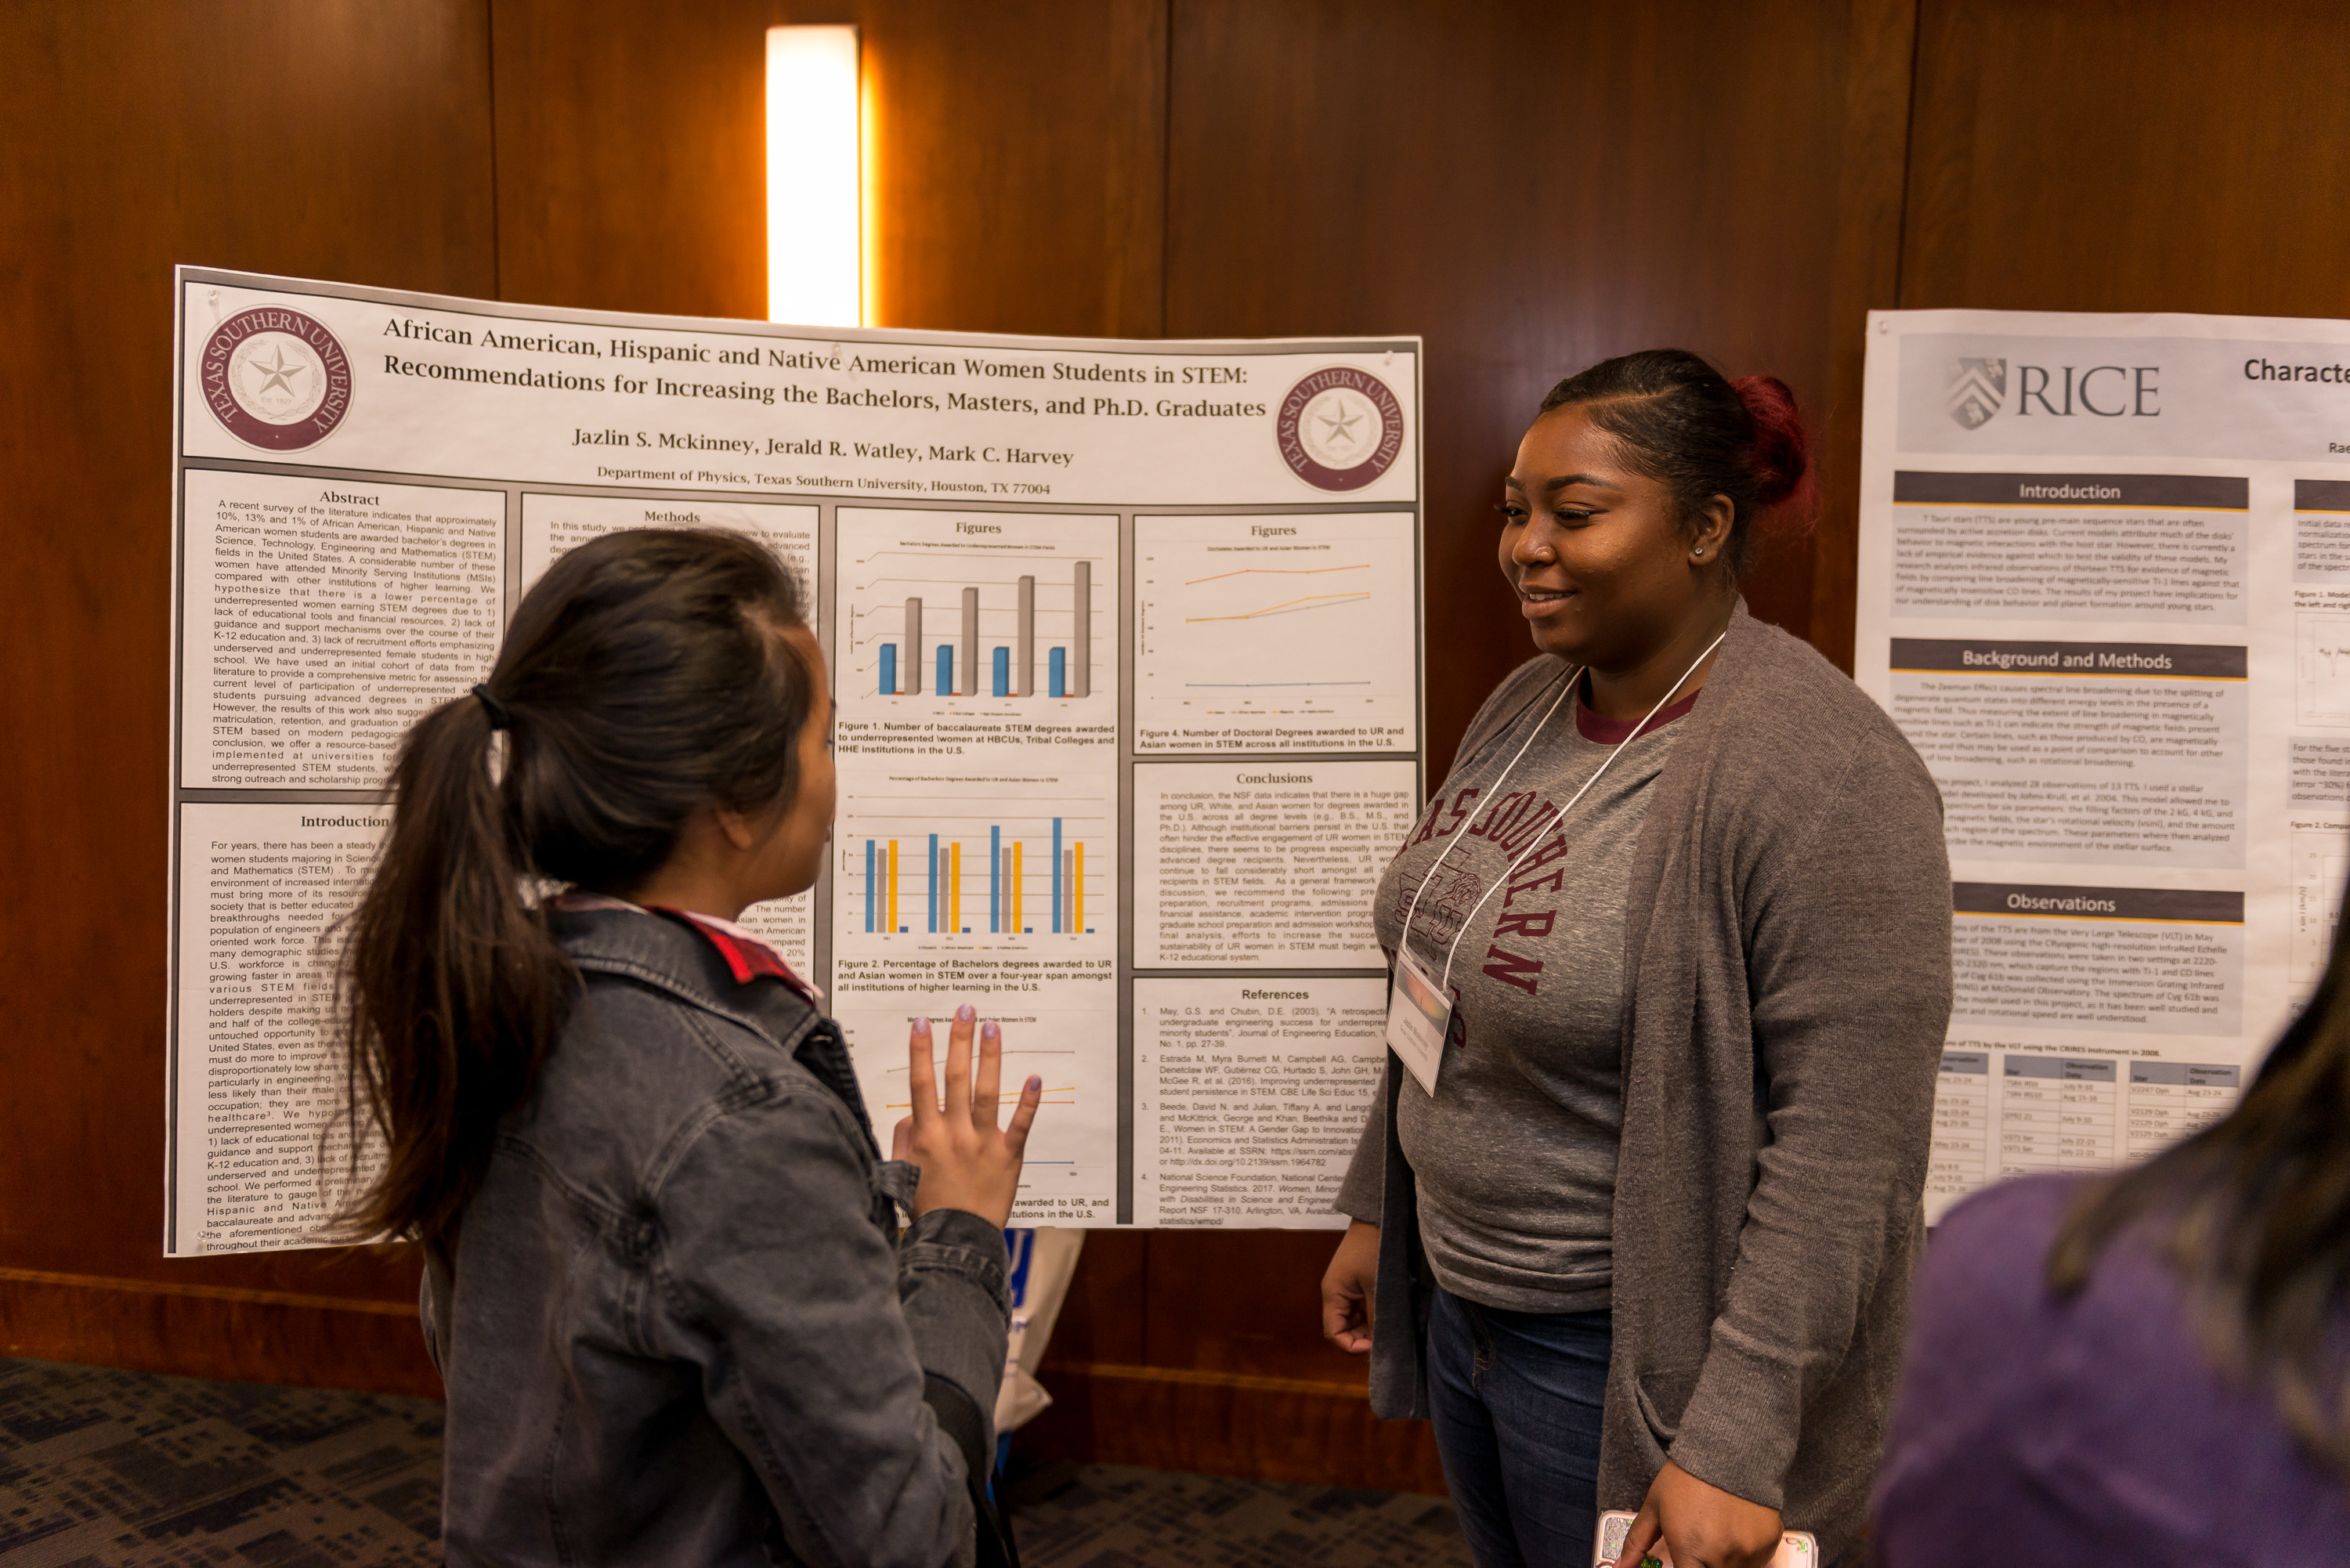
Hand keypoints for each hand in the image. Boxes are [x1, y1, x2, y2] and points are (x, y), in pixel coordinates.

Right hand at [890, 1006, 1042, 1227]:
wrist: (955, 1240)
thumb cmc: (927, 1206)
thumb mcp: (902, 1171)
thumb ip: (904, 1138)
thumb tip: (912, 1112)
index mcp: (926, 1136)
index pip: (921, 1084)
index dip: (920, 1051)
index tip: (922, 1022)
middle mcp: (953, 1134)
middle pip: (955, 1078)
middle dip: (959, 1040)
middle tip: (965, 1010)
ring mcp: (982, 1143)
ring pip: (986, 1092)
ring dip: (990, 1057)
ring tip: (993, 1027)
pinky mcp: (1008, 1156)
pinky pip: (1020, 1125)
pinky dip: (1028, 1102)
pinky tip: (1034, 1077)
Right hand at [1319, 1220, 1380, 1352]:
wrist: (1376, 1220)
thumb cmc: (1373, 1251)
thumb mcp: (1376, 1287)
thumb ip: (1375, 1316)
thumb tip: (1380, 1343)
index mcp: (1333, 1294)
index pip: (1333, 1333)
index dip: (1350, 1345)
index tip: (1373, 1345)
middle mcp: (1334, 1293)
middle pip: (1340, 1328)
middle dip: (1359, 1337)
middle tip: (1382, 1336)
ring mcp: (1344, 1288)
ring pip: (1350, 1319)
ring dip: (1365, 1326)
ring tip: (1384, 1325)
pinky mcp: (1354, 1282)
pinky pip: (1357, 1307)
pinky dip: (1367, 1314)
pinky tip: (1382, 1312)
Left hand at [1613, 1461, 1782, 1567]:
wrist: (1729, 1450)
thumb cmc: (1686, 1478)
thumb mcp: (1655, 1507)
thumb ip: (1636, 1543)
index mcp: (1690, 1551)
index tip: (1686, 1561)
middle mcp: (1721, 1557)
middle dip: (1704, 1564)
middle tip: (1701, 1541)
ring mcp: (1749, 1552)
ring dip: (1725, 1559)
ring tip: (1718, 1531)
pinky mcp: (1770, 1544)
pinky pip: (1757, 1560)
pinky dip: (1746, 1551)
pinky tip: (1736, 1527)